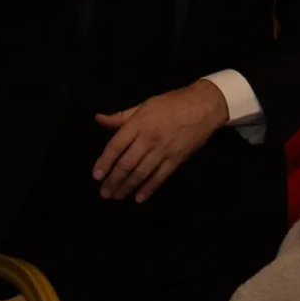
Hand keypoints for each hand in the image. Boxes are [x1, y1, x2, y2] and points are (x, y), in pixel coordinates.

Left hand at [92, 80, 226, 200]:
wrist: (203, 106)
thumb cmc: (171, 103)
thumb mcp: (144, 104)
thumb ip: (121, 116)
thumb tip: (98, 119)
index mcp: (139, 123)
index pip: (116, 145)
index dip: (104, 162)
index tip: (96, 176)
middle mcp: (149, 138)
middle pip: (127, 163)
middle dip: (114, 180)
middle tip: (104, 193)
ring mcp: (163, 151)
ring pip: (141, 173)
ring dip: (127, 187)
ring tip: (117, 196)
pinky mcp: (176, 160)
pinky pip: (160, 177)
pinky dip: (149, 189)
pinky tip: (139, 198)